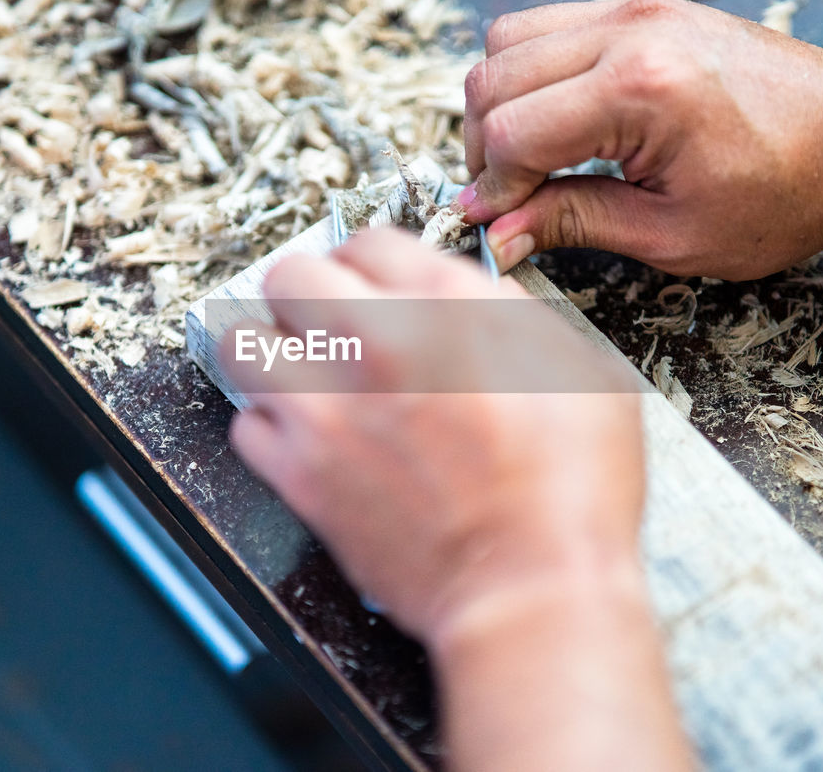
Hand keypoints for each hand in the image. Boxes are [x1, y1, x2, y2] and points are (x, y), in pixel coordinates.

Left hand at [218, 228, 644, 644]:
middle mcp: (375, 343)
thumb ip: (509, 316)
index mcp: (445, 305)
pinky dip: (269, 425)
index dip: (372, 262)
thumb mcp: (579, 367)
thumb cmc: (569, 487)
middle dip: (308, 291)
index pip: (368, 240)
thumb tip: (469, 300)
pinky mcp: (300, 474)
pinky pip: (247, 425)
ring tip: (301, 369)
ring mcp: (327, 409)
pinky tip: (305, 435)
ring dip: (272, 350)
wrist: (533, 582)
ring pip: (244, 341)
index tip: (374, 282)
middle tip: (328, 317)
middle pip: (289, 274)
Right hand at [461, 0, 822, 278]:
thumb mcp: (672, 234)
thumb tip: (498, 236)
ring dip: (500, 103)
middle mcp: (631, 32)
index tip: (494, 227)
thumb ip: (573, 224)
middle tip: (509, 198)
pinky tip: (559, 122)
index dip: (492, 191)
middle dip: (483, 148)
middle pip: (494, 78)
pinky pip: (550, 26)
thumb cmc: (788, 193)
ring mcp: (638, 11)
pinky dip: (532, 74)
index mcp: (640, 91)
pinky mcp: (646, 10)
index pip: (512, 134)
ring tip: (528, 159)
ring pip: (509, 40)